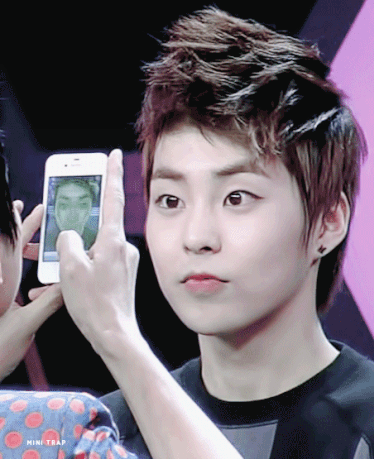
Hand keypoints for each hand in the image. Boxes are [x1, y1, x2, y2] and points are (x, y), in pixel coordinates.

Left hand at [0, 202, 62, 380]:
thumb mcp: (26, 324)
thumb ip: (48, 303)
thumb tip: (71, 285)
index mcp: (4, 281)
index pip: (8, 245)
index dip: (13, 223)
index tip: (18, 203)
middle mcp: (3, 281)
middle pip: (11, 248)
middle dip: (21, 227)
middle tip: (38, 210)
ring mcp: (5, 292)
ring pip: (14, 261)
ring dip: (26, 244)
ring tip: (41, 229)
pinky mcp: (8, 304)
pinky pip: (20, 278)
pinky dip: (31, 266)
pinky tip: (43, 264)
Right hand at [57, 149, 140, 354]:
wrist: (113, 332)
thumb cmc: (93, 303)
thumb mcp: (69, 268)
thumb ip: (67, 241)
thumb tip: (71, 235)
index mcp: (113, 240)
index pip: (113, 197)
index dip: (112, 173)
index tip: (115, 155)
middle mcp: (123, 246)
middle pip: (98, 224)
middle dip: (78, 224)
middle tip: (64, 224)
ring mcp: (124, 259)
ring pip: (96, 245)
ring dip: (77, 251)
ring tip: (55, 266)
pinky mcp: (122, 272)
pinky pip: (101, 260)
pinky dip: (85, 264)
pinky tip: (69, 278)